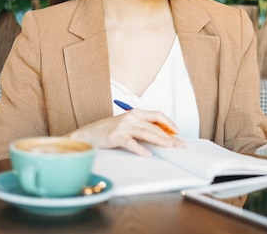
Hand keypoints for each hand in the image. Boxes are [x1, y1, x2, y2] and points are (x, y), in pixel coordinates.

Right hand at [67, 109, 183, 155]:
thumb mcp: (126, 124)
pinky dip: (141, 149)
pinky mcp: (115, 136)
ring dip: (160, 141)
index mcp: (135, 113)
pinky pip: (131, 143)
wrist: (87, 134)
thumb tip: (160, 135)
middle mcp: (130, 117)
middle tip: (179, 144)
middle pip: (154, 126)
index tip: (177, 131)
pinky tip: (148, 154)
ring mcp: (123, 126)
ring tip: (169, 147)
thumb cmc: (107, 130)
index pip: (157, 115)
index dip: (169, 123)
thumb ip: (141, 127)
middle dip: (169, 136)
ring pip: (146, 133)